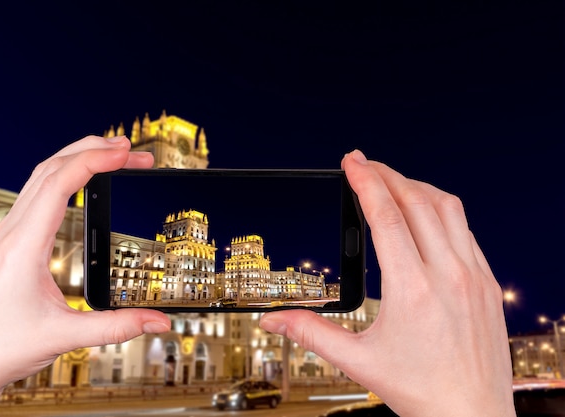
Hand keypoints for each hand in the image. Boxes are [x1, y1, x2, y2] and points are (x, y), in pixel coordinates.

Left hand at [0, 136, 170, 415]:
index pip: (60, 184)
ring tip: (113, 155)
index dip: (95, 161)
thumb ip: (117, 326)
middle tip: (132, 150)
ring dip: (78, 158)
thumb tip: (157, 321)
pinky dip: (65, 175)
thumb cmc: (2, 346)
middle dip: (93, 150)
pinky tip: (82, 181)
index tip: (126, 153)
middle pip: (51, 168)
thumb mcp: (65, 335)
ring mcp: (10, 234)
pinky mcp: (13, 241)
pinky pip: (38, 192)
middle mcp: (13, 232)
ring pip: (42, 176)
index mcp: (23, 246)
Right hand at [260, 150, 514, 416]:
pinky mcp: (488, 283)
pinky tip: (427, 214)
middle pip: (416, 201)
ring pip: (448, 209)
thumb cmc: (421, 392)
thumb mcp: (359, 362)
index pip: (386, 217)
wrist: (473, 416)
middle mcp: (448, 275)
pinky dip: (442, 210)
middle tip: (364, 163)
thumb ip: (311, 334)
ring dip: (417, 186)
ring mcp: (474, 276)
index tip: (351, 161)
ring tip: (393, 181)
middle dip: (387, 174)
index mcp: (412, 290)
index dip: (365, 182)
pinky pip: (466, 230)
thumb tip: (272, 321)